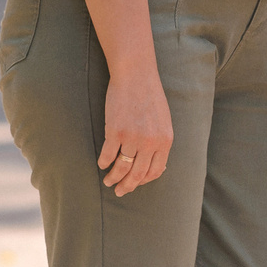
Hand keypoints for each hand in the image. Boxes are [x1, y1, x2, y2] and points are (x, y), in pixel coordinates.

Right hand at [98, 62, 173, 195]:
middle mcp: (150, 142)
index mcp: (165, 140)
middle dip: (128, 186)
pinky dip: (103, 162)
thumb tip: (157, 165)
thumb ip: (160, 141)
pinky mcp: (115, 131)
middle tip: (119, 191)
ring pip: (121, 167)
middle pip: (138, 174)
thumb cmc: (150, 95)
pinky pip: (108, 155)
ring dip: (113, 178)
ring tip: (108, 181)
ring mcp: (132, 137)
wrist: (136, 74)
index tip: (136, 183)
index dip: (144, 181)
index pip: (155, 171)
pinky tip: (102, 164)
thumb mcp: (163, 120)